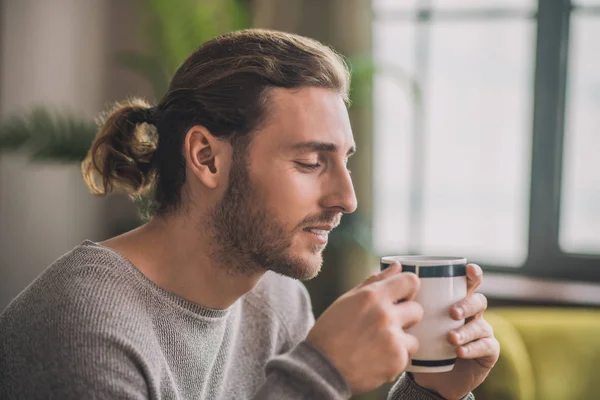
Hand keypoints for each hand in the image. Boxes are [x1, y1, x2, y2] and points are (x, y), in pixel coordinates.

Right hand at [307, 263, 423, 393]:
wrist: (321, 369)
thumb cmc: (330, 332)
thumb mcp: (347, 301)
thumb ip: (374, 282)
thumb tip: (396, 266)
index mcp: (372, 296)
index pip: (411, 281)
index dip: (408, 290)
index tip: (401, 298)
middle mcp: (385, 315)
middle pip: (417, 310)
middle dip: (405, 318)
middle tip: (385, 327)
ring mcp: (393, 339)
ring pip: (414, 337)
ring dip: (401, 343)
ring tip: (378, 348)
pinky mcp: (397, 361)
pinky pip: (407, 357)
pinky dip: (394, 360)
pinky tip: (375, 361)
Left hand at [412, 264, 499, 399]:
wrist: (429, 377)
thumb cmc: (420, 341)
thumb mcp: (411, 319)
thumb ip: (404, 295)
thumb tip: (393, 265)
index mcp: (456, 300)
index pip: (469, 282)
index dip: (473, 274)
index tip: (468, 270)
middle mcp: (472, 314)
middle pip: (478, 301)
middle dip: (467, 304)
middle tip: (452, 313)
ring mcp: (482, 332)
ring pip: (481, 325)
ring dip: (466, 330)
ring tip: (451, 338)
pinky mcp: (488, 352)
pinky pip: (486, 346)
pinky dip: (473, 348)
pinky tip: (460, 352)